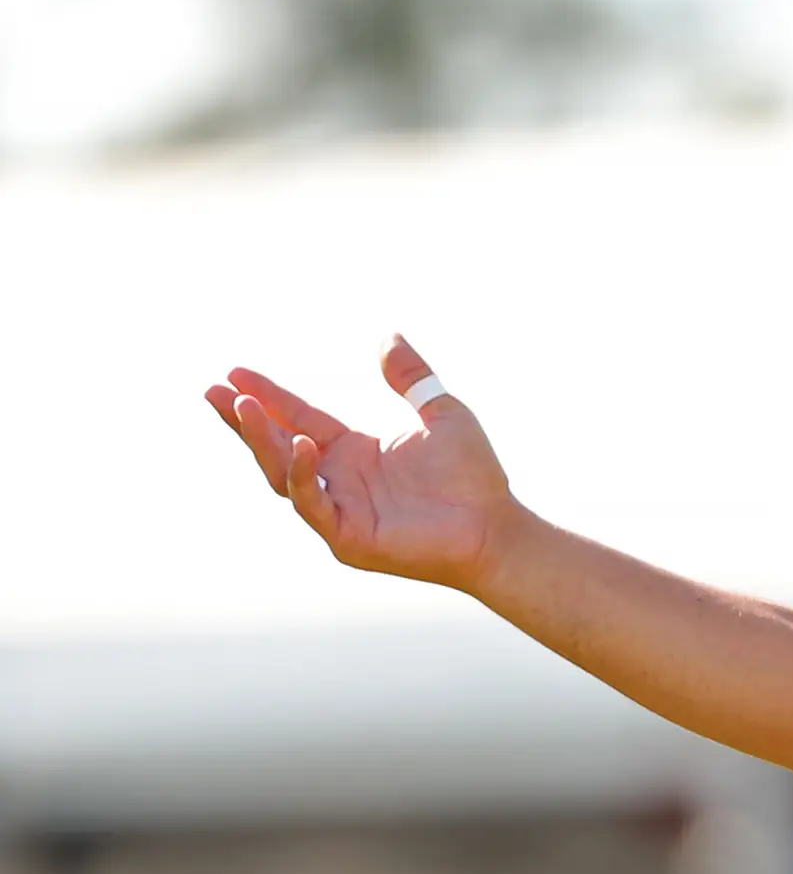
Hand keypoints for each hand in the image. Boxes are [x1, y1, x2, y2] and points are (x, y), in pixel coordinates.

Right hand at [205, 337, 521, 592]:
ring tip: (243, 406)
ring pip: (282, 473)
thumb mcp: (441, 413)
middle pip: (276, 445)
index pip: (297, 417)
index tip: (235, 372)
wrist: (496, 527)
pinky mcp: (347, 537)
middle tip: (213, 390)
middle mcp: (337, 479)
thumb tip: (390, 336)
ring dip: (262, 440)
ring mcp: (337, 510)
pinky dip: (300, 475)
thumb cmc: (472, 477)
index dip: (268, 396)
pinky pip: (312, 504)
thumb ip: (412, 378)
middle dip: (244, 419)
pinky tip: (300, 444)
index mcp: (352, 451)